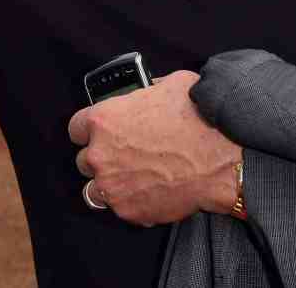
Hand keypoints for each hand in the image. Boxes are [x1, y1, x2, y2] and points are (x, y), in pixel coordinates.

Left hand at [67, 70, 240, 226]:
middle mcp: (99, 154)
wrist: (219, 161)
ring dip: (109, 183)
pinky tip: (151, 191)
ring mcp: (111, 186)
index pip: (76, 127)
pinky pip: (120, 207)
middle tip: (126, 155)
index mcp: (103, 120)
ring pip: (94, 189)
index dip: (90, 129)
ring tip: (132, 178)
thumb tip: (150, 91)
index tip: (102, 132)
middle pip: (84, 160)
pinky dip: (132, 202)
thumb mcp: (172, 84)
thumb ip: (149, 88)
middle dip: (103, 157)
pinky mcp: (127, 210)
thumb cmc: (197, 120)